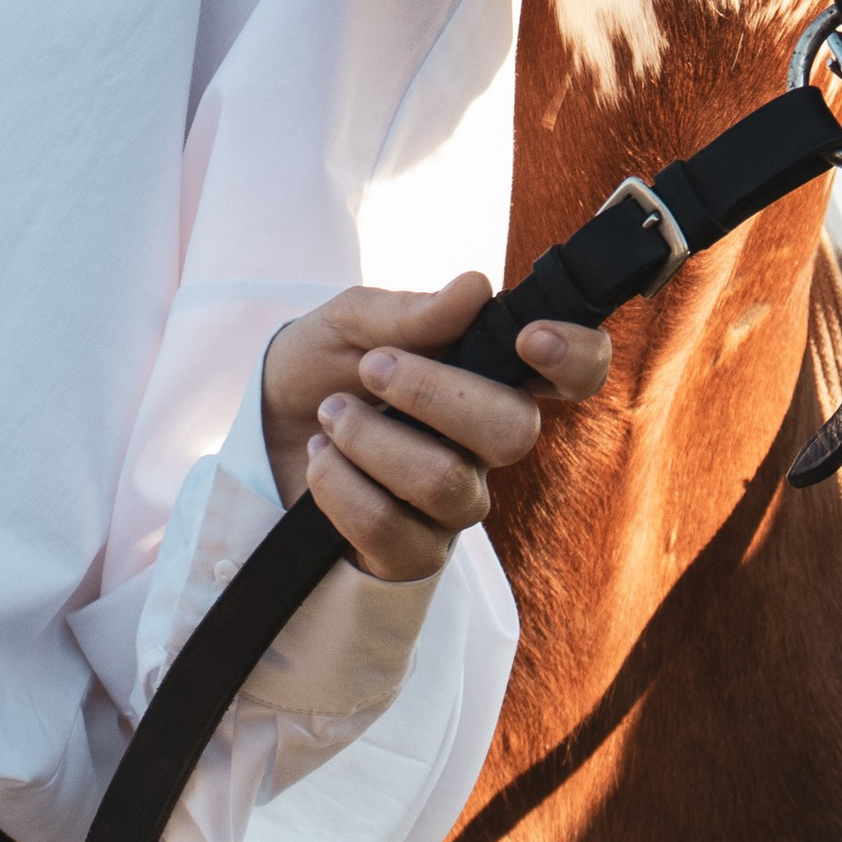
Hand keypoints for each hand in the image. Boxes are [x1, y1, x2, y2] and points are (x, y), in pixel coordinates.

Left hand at [258, 276, 611, 581]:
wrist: (265, 429)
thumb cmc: (322, 367)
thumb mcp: (349, 321)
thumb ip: (409, 311)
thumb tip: (475, 287)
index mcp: (491, 376)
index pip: (577, 372)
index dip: (576, 357)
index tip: (528, 338)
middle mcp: (488, 445)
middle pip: (513, 432)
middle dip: (432, 393)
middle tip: (370, 367)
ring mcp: (455, 504)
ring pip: (443, 481)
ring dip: (370, 438)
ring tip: (330, 415)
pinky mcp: (411, 553)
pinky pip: (392, 529)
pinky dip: (340, 486)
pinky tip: (322, 461)